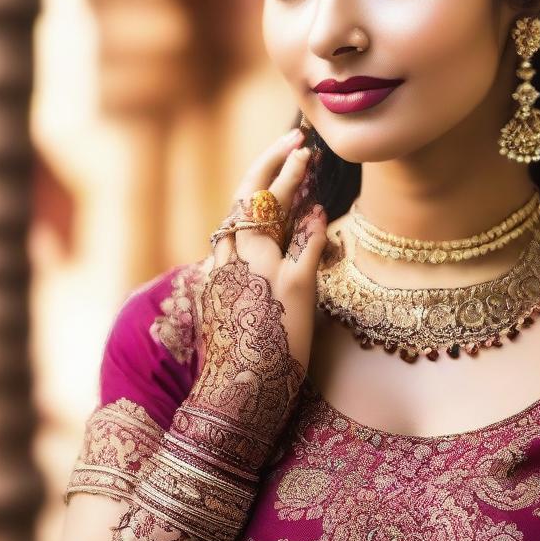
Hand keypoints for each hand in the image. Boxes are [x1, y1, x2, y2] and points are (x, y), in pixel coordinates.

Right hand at [119, 128, 327, 540]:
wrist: (231, 402)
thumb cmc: (230, 366)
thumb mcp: (225, 315)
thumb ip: (237, 281)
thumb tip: (245, 256)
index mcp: (216, 269)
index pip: (235, 213)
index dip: (256, 183)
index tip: (273, 162)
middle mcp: (233, 264)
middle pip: (247, 198)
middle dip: (269, 162)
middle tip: (293, 138)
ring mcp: (261, 273)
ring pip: (272, 210)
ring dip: (290, 177)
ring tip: (308, 153)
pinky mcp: (292, 289)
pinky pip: (306, 246)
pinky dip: (315, 225)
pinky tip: (323, 208)